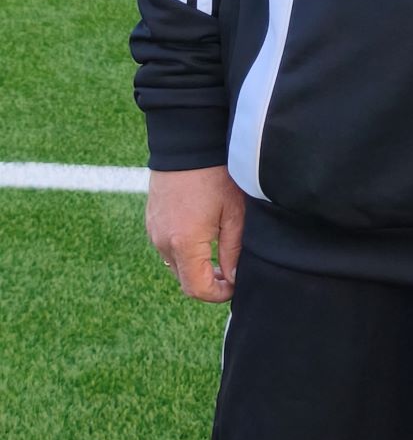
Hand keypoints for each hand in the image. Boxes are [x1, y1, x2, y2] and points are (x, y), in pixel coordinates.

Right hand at [146, 166, 245, 301]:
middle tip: (231, 271)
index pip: (197, 289)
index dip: (218, 295)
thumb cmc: (215, 176)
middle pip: (185, 280)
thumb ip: (233, 250)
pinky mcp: (151, 222)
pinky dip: (185, 251)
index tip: (235, 285)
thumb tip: (233, 278)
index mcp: (184, 244)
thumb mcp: (234, 213)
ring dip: (197, 266)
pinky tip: (203, 234)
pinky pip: (167, 248)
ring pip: (176, 265)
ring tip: (220, 251)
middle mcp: (163, 243)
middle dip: (209, 282)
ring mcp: (154, 232)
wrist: (187, 145)